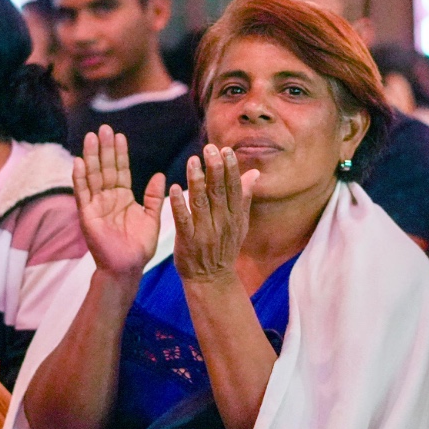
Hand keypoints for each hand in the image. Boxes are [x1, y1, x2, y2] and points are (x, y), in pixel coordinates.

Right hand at [74, 126, 165, 278]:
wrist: (128, 267)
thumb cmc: (139, 247)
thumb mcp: (151, 218)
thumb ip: (154, 197)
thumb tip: (159, 174)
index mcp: (123, 197)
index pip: (121, 170)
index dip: (120, 153)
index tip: (120, 135)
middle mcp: (108, 198)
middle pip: (105, 168)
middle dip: (104, 148)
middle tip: (104, 128)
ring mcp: (96, 205)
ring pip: (93, 176)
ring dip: (91, 156)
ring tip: (91, 137)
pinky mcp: (87, 215)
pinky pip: (83, 194)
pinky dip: (80, 178)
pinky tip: (79, 162)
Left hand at [170, 145, 258, 285]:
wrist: (211, 280)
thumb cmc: (224, 248)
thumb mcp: (239, 224)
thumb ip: (244, 198)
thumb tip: (254, 173)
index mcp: (235, 217)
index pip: (234, 188)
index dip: (230, 169)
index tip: (225, 150)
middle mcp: (222, 223)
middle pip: (219, 192)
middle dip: (215, 169)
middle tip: (209, 148)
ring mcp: (205, 232)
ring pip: (201, 203)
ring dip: (196, 181)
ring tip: (192, 161)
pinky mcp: (188, 241)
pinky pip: (183, 220)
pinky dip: (179, 204)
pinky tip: (174, 189)